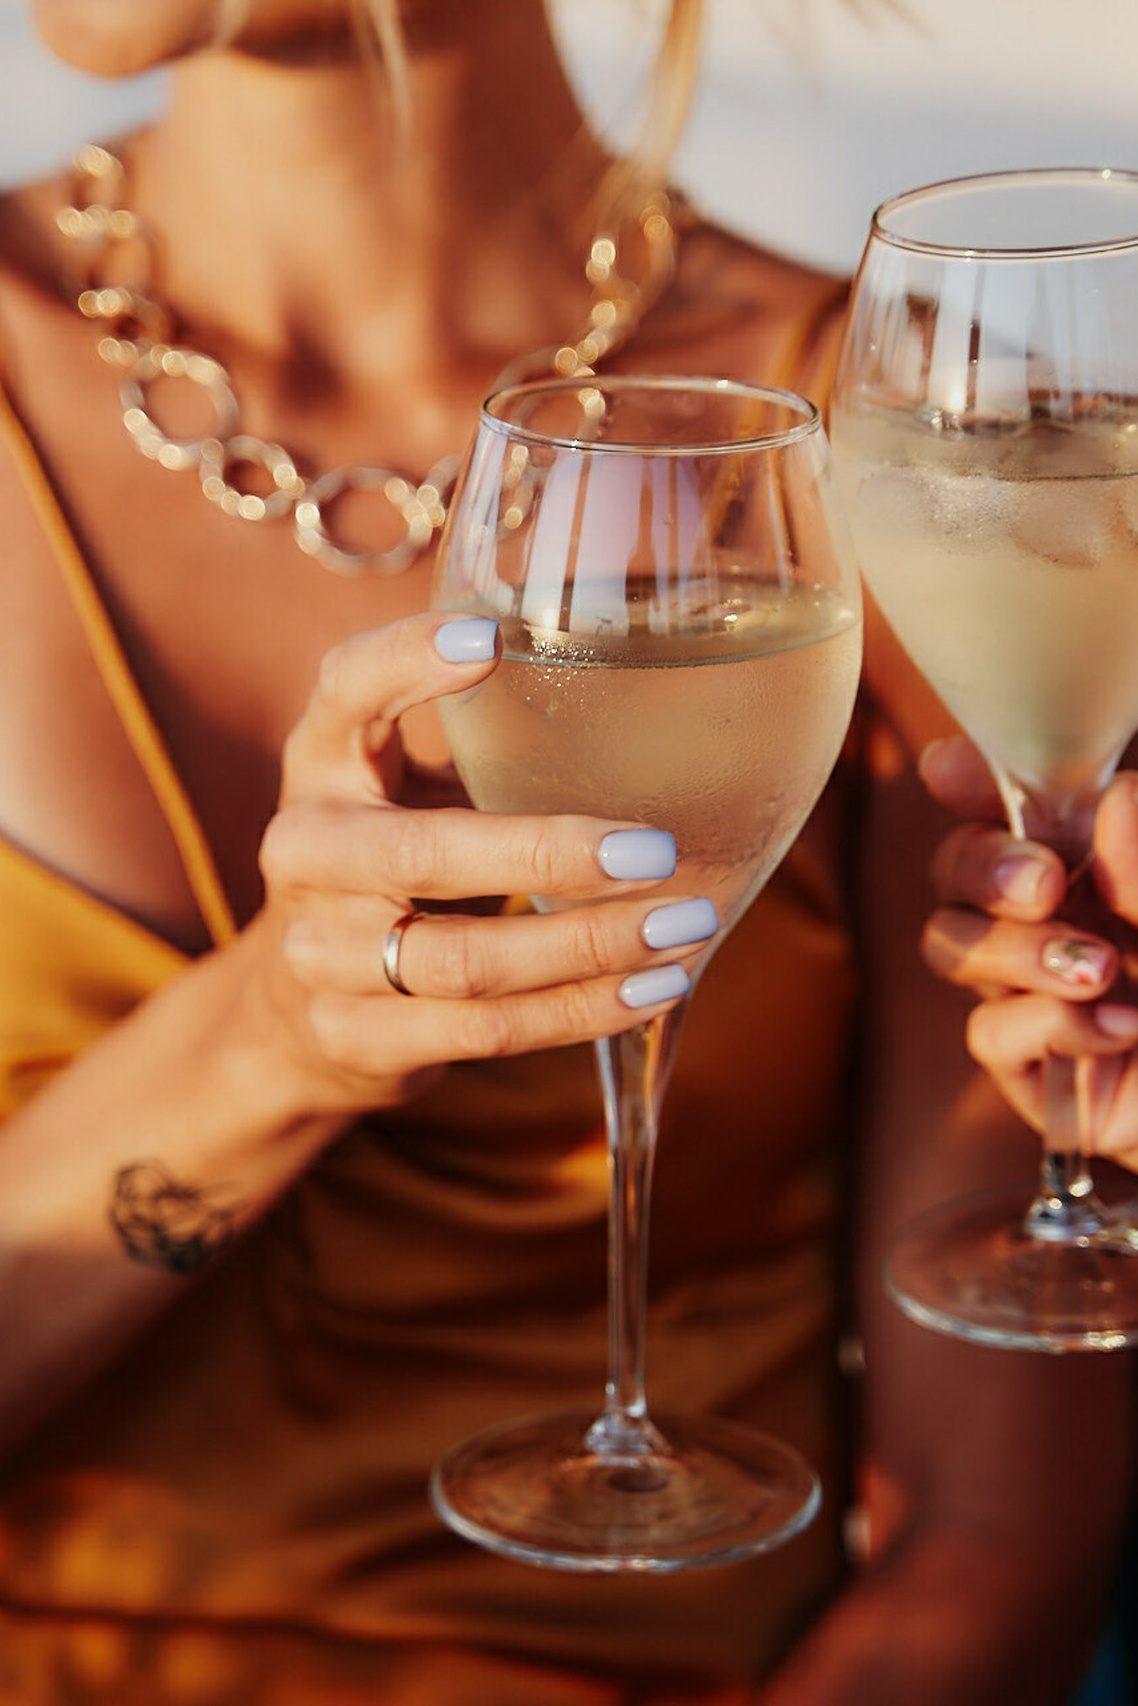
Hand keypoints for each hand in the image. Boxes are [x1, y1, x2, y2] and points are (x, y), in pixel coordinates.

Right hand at [249, 612, 715, 1115]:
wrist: (294, 1011)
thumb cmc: (391, 862)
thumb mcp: (407, 783)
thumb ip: (484, 739)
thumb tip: (652, 690)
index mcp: (322, 760)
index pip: (345, 690)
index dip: (405, 660)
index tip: (492, 639)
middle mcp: (305, 851)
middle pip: (422, 857)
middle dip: (549, 853)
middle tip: (658, 851)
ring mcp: (318, 954)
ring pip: (465, 962)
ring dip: (587, 949)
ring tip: (682, 929)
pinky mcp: (354, 1036)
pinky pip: (483, 1032)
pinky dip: (577, 1013)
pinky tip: (650, 991)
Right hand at [918, 734, 1137, 1167]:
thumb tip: (1111, 804)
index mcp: (1096, 862)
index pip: (1013, 803)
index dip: (967, 780)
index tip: (945, 771)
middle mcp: (1055, 918)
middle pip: (956, 869)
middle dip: (982, 865)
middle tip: (1045, 883)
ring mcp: (1034, 991)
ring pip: (951, 944)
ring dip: (1016, 949)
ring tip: (1099, 971)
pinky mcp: (1029, 1067)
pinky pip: (990, 1031)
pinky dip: (1051, 1023)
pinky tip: (1120, 1029)